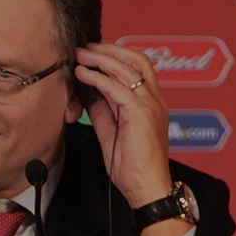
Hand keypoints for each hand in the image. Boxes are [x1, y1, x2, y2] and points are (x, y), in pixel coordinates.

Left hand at [73, 43, 171, 208]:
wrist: (147, 188)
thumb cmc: (134, 167)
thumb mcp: (113, 132)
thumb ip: (103, 112)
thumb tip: (89, 94)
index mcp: (152, 103)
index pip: (138, 67)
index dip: (117, 56)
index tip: (94, 53)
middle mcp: (155, 99)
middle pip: (136, 60)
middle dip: (109, 49)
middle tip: (86, 47)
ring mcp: (150, 105)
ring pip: (126, 69)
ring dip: (100, 58)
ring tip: (80, 55)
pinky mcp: (140, 113)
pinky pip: (116, 87)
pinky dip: (97, 77)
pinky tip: (82, 74)